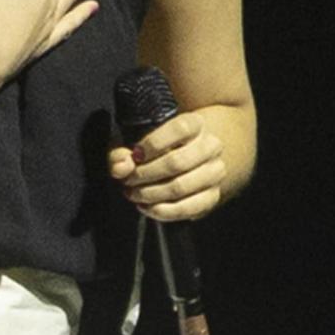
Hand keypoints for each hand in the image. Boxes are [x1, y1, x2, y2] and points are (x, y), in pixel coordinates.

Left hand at [107, 110, 226, 220]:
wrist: (193, 156)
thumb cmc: (159, 146)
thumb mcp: (137, 140)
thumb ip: (122, 151)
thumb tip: (119, 168)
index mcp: (196, 124)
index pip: (179, 129)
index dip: (154, 143)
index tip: (135, 155)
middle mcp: (211, 146)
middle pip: (177, 162)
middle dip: (146, 174)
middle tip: (128, 180)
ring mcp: (215, 172)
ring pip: (181, 187)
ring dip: (151, 194)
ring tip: (133, 193)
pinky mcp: (213, 196)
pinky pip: (187, 208)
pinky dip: (162, 211)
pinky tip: (146, 206)